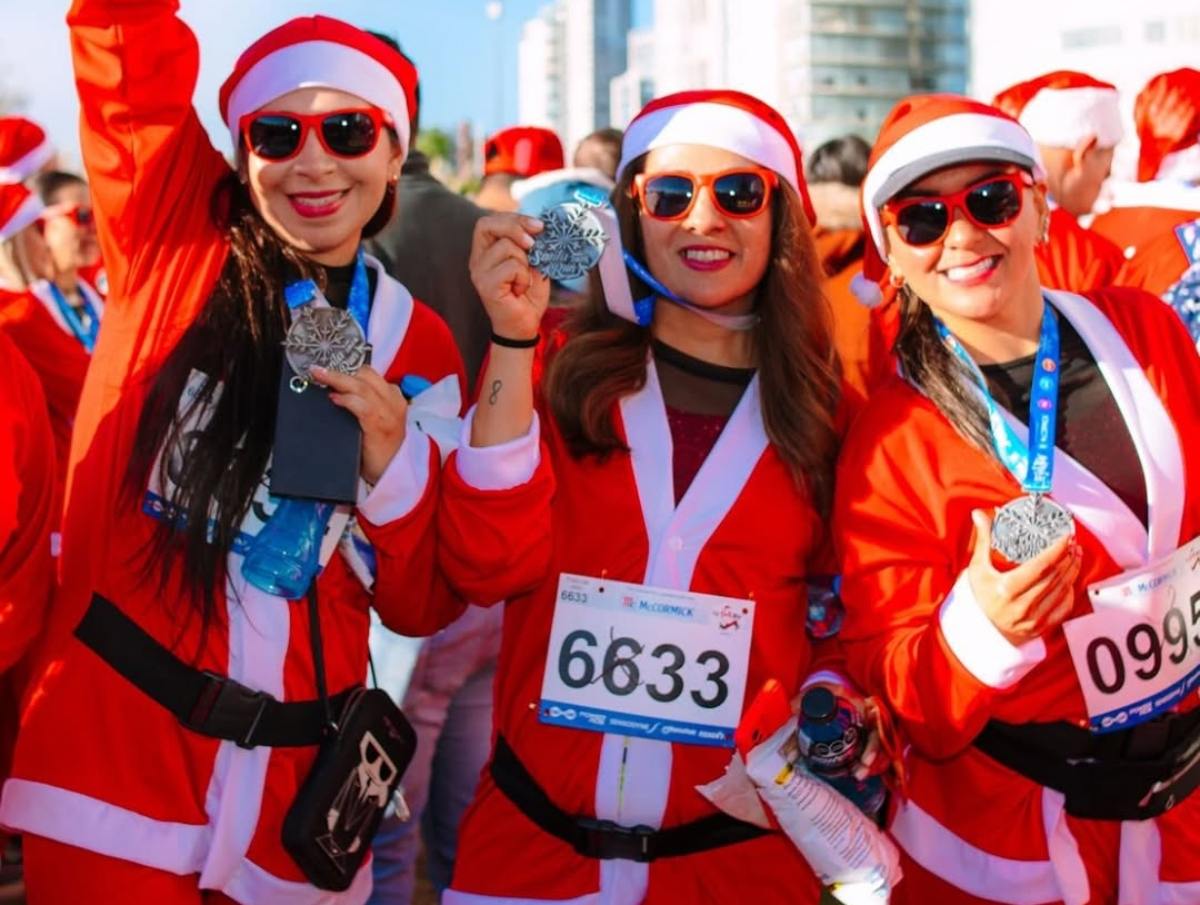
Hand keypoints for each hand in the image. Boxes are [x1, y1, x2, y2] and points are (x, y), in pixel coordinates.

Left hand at [312, 365, 407, 484]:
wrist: (391, 471)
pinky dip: (347, 400)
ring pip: (362, 387)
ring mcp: (388, 414)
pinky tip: (334, 399)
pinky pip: (362, 407)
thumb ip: (364, 403)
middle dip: (340, 369)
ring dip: (338, 379)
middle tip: (318, 368)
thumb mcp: (377, 419)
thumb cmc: (381, 447)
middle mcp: (393, 402)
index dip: (348, 366)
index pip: (370, 373)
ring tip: (320, 375)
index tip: (329, 363)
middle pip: (366, 375)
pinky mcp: (379, 427)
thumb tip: (337, 389)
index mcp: (393, 397)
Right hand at [469, 213, 549, 338]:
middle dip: (516, 227)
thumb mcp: (533, 262)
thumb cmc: (528, 295)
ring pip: (506, 247)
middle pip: (488, 224)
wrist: (525, 326)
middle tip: (534, 244)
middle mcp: (477, 259)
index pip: (489, 221)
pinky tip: (520, 290)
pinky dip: (524, 277)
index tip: (539, 226)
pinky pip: (512, 266)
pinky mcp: (485, 285)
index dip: (514, 218)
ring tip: (524, 280)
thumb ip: (530, 243)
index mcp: (485, 251)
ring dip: (525, 262)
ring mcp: (479, 272)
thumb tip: (538, 225)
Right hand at [966, 508, 1081, 644]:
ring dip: (1072, 570)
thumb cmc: (978, 597)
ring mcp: (1033, 619)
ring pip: (1062, 590)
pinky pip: (1064, 607)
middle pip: (1055, 577)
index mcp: (1006, 589)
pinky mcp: (1041, 627)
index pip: (1041, 566)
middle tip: (1072, 542)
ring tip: (1075, 555)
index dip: (1057, 550)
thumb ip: (983, 540)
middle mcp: (1022, 606)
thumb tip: (979, 515)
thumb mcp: (977, 567)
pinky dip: (1070, 591)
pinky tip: (1070, 578)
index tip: (1065, 537)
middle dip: (1067, 557)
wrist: (979, 629)